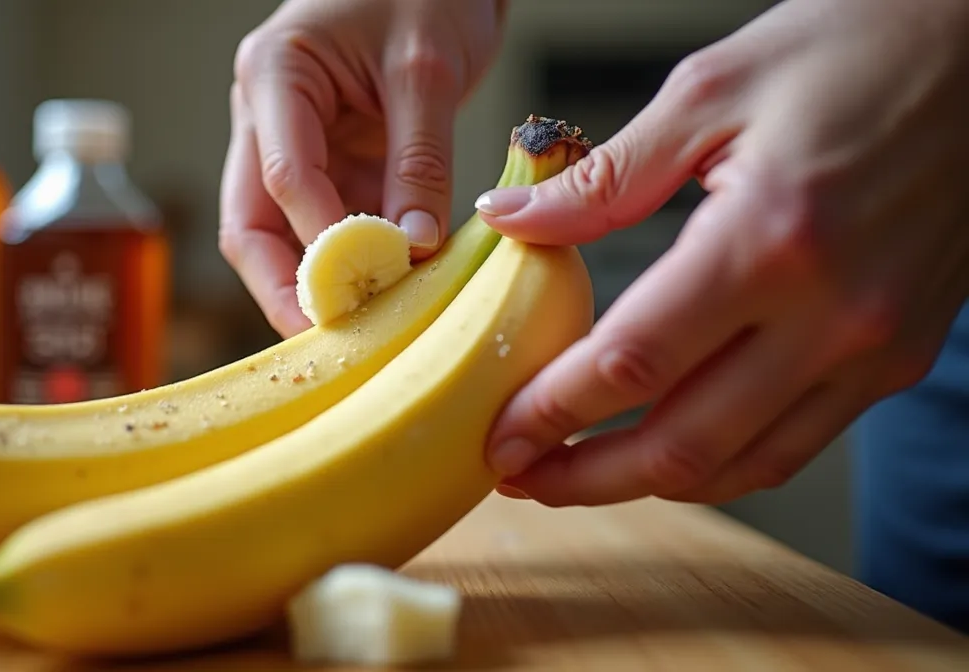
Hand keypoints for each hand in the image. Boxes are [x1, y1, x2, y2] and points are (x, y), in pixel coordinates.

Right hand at [220, 0, 506, 336]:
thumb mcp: (429, 68)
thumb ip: (420, 158)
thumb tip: (412, 245)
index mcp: (274, 74)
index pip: (281, 176)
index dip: (318, 242)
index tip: (361, 292)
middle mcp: (266, 115)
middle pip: (251, 222)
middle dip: (285, 286)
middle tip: (328, 343)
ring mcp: (292, 142)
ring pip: (284, 234)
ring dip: (323, 281)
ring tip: (366, 329)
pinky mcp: (327, 162)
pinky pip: (330, 224)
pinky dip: (357, 261)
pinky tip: (391, 293)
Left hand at [479, 0, 968, 505]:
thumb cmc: (856, 48)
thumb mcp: (710, 91)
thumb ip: (605, 177)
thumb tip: (512, 221)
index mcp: (770, 238)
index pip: (633, 363)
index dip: (553, 412)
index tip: (500, 433)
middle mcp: (833, 312)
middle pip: (683, 444)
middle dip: (587, 476)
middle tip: (520, 474)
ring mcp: (875, 346)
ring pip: (743, 464)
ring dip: (649, 484)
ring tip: (578, 474)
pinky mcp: (898, 356)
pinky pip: (796, 442)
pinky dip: (723, 462)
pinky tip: (668, 449)